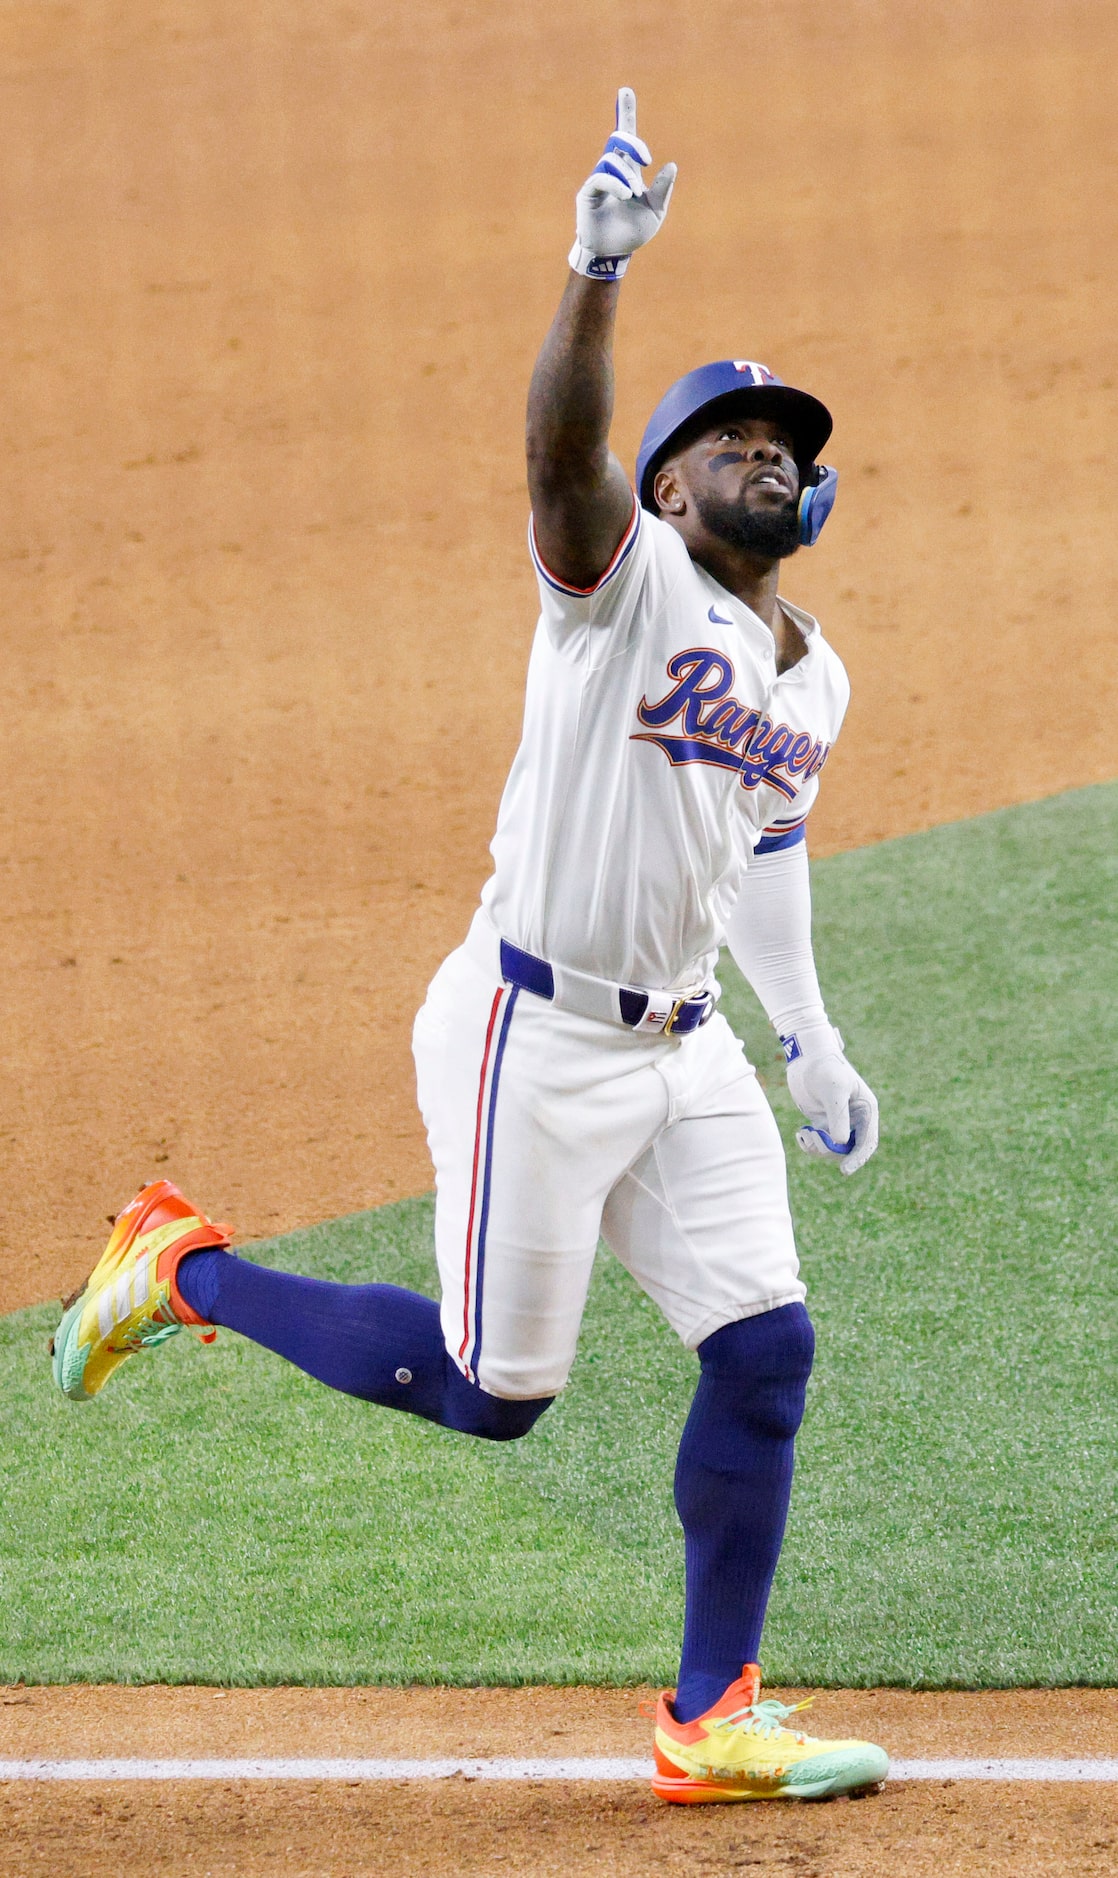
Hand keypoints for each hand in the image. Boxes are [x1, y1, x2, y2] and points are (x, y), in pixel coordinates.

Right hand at [569, 87, 676, 280]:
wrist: (614, 254)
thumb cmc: (633, 232)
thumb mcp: (655, 211)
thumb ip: (663, 189)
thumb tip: (671, 166)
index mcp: (629, 171)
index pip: (627, 138)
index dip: (626, 113)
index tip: (625, 90)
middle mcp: (612, 171)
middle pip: (618, 139)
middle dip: (632, 141)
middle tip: (646, 158)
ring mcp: (598, 180)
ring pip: (612, 160)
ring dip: (628, 174)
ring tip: (634, 193)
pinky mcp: (587, 193)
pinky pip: (601, 177)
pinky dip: (616, 183)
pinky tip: (626, 194)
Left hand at [780, 1021, 879, 1175]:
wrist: (806, 1057)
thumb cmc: (824, 1068)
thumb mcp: (833, 1091)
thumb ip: (838, 1116)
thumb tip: (842, 1143)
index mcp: (866, 1110)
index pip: (867, 1142)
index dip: (858, 1158)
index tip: (845, 1171)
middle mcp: (855, 1118)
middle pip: (849, 1150)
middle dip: (832, 1152)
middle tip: (814, 1141)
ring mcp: (837, 1121)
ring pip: (833, 1148)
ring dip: (819, 1148)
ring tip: (804, 1135)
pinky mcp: (822, 1121)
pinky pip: (820, 1142)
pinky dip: (810, 1144)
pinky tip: (801, 1134)